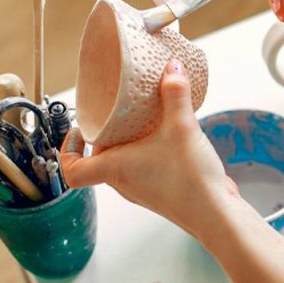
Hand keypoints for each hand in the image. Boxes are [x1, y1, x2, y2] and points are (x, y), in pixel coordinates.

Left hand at [60, 59, 241, 238]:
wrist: (216, 213)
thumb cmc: (190, 182)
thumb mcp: (182, 127)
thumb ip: (176, 94)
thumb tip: (172, 68)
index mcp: (114, 169)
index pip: (72, 170)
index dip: (67, 150)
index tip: (76, 130)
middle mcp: (123, 183)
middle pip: (99, 160)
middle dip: (106, 135)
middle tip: (117, 114)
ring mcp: (142, 190)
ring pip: (123, 164)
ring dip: (129, 144)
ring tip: (145, 122)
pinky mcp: (161, 191)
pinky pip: (144, 168)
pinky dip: (148, 152)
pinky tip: (169, 137)